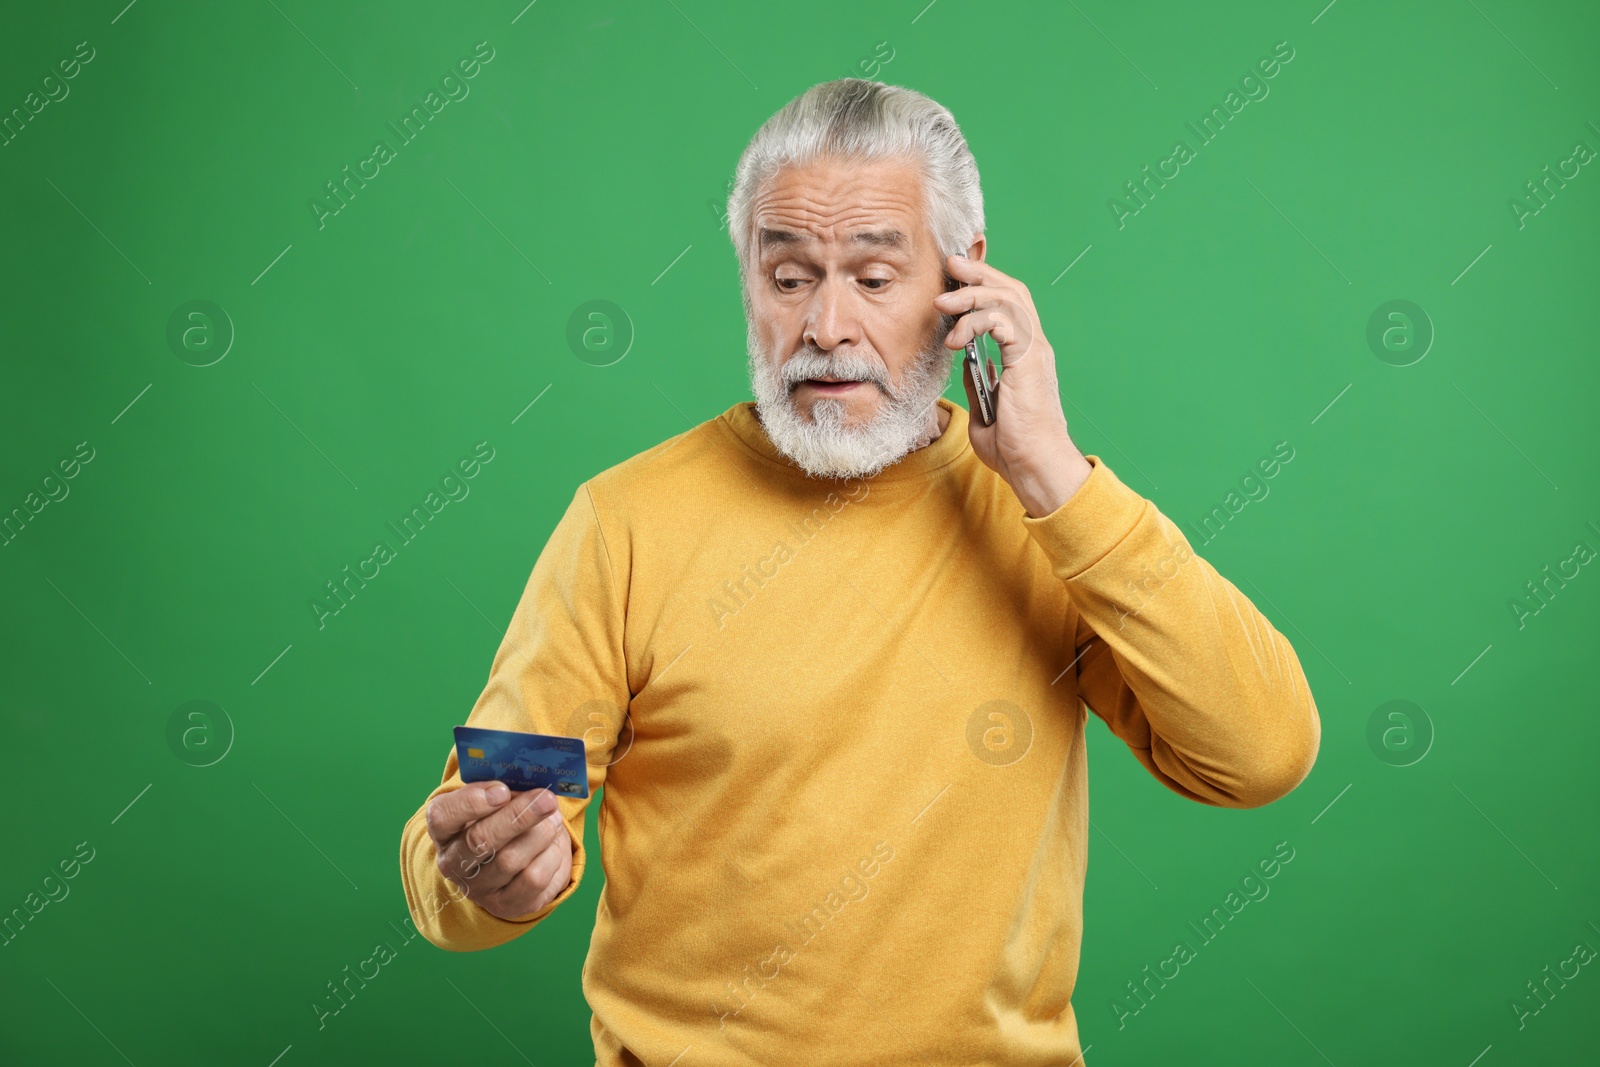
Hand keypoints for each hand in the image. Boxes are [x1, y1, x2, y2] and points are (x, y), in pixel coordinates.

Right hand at [425, 781, 572, 920]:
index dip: (471, 803)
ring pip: (511, 861)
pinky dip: (551, 856)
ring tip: (553, 819)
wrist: (511, 862)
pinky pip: (534, 880)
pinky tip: (553, 844)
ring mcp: (478, 889)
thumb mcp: (494, 799)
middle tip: (547, 799)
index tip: (502, 790)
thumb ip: (502, 787)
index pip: (443, 816)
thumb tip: (531, 778)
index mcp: (444, 830)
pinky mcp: (506, 905)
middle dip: (518, 816)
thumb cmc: (500, 819)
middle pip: (481, 840)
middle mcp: (454, 863)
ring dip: (540, 835)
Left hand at [934, 253, 1091, 516]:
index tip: (954, 279)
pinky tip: (956, 339)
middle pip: (1011, 290)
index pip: (1007, 305)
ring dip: (972, 293)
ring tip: (943, 300)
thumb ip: (979, 383)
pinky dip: (977, 321)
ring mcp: (1034, 351)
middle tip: (951, 264)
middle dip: (979, 273)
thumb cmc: (1014, 448)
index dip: (983, 286)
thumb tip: (967, 364)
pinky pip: (1004, 321)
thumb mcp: (985, 409)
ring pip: (1007, 299)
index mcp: (1025, 355)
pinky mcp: (1029, 360)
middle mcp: (1034, 346)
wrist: (1035, 467)